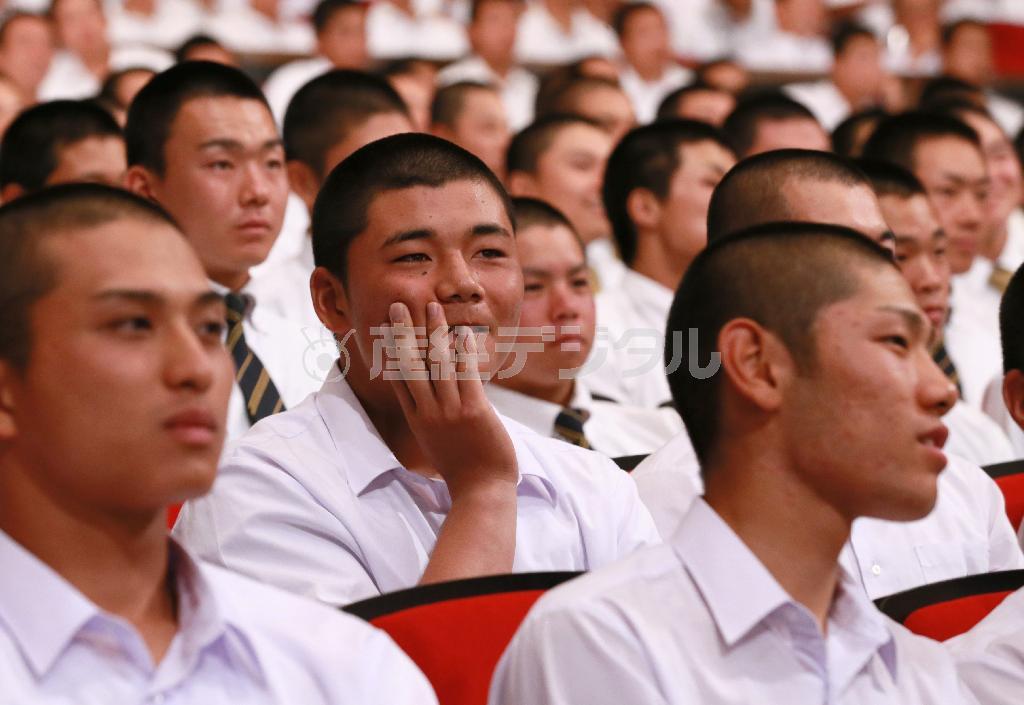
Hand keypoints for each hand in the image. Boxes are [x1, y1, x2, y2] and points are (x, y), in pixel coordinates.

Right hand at [386, 301, 517, 499]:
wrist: (481, 491)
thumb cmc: (462, 470)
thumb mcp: (435, 444)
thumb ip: (431, 421)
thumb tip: (429, 404)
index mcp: (417, 420)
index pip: (398, 378)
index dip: (392, 349)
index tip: (388, 328)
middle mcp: (428, 412)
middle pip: (411, 363)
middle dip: (404, 331)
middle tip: (398, 306)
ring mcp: (450, 411)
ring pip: (438, 362)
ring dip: (435, 331)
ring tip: (432, 306)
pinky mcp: (474, 410)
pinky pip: (466, 373)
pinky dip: (463, 350)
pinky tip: (462, 332)